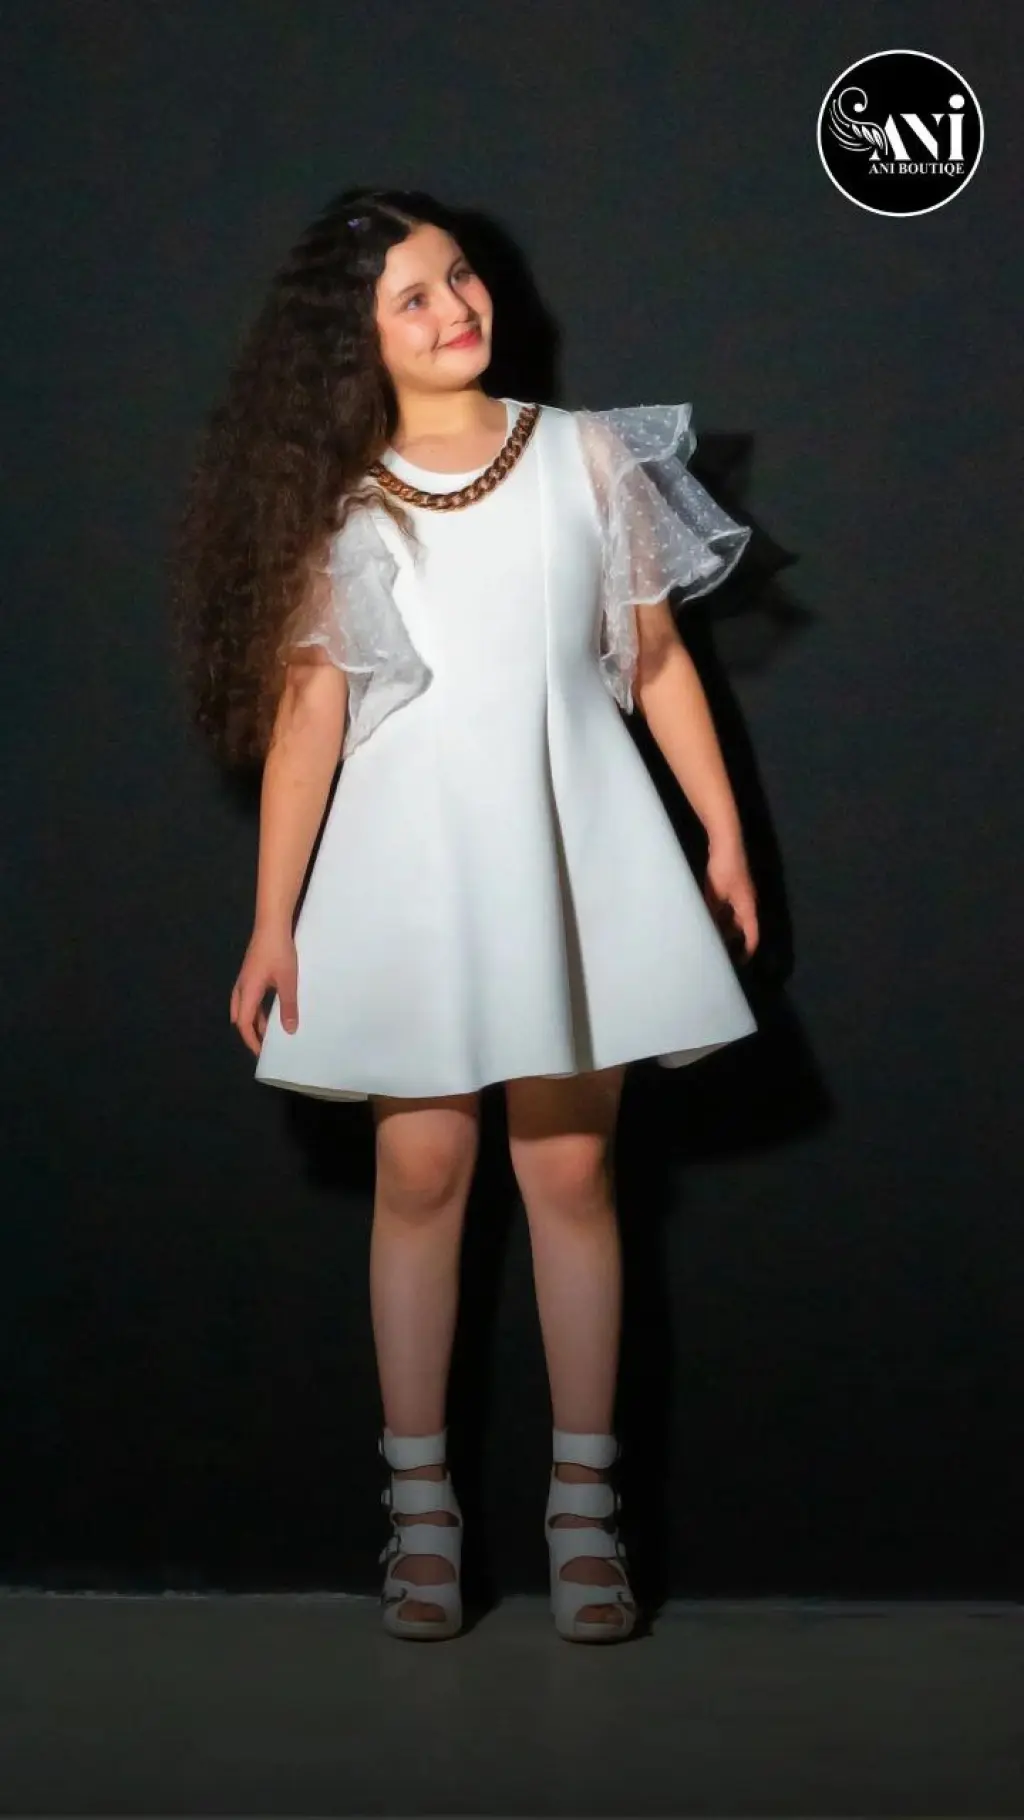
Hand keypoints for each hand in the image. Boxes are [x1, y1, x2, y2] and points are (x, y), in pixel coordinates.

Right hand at [230, 925, 298, 1055]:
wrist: (271, 924)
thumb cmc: (279, 952)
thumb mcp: (287, 981)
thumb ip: (288, 1006)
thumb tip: (289, 1030)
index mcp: (247, 991)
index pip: (244, 1023)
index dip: (251, 1040)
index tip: (261, 1052)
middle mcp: (241, 987)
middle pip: (240, 1016)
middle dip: (249, 1031)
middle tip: (263, 1043)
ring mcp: (245, 978)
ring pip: (243, 1006)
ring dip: (254, 1019)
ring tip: (269, 1029)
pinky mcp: (251, 971)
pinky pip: (249, 996)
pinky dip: (256, 1007)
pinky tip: (271, 1007)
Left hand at [703, 836, 758, 961]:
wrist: (726, 841)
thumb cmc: (723, 868)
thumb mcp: (715, 893)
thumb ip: (712, 912)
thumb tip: (708, 928)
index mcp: (748, 905)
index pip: (753, 934)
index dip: (748, 950)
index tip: (740, 963)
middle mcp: (747, 901)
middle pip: (744, 927)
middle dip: (734, 940)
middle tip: (720, 952)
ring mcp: (740, 892)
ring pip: (735, 916)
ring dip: (726, 926)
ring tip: (711, 937)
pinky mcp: (732, 884)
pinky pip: (729, 906)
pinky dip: (721, 915)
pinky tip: (707, 916)